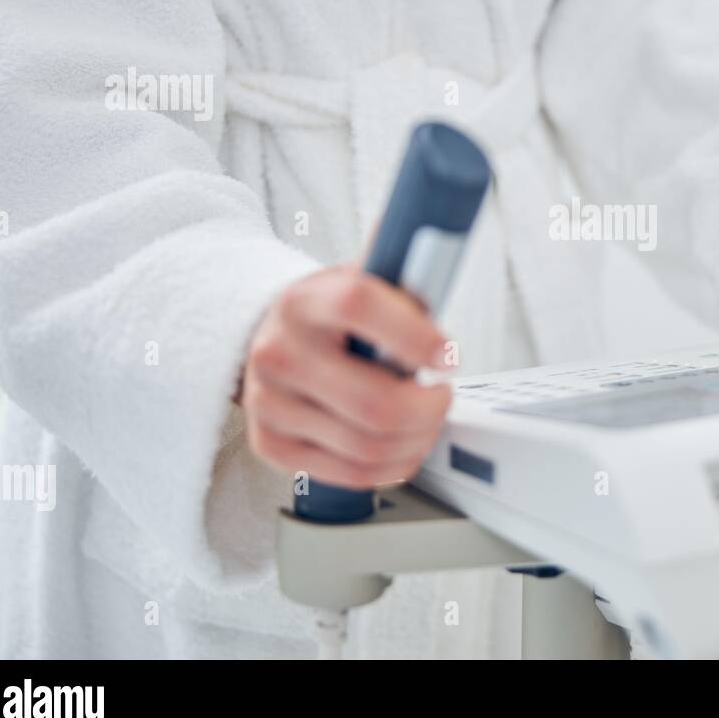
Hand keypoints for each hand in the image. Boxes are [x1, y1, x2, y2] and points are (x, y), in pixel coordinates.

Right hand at [239, 265, 452, 488]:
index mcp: (304, 301)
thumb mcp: (361, 280)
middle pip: (374, 403)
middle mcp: (278, 352)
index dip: (416, 335)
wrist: (270, 341)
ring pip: (368, 446)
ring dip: (417, 440)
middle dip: (429, 409)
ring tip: (427, 420)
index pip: (359, 306)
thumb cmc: (328, 315)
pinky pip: (350, 474)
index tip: (449, 354)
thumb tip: (442, 243)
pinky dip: (392, 466)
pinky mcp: (269, 444)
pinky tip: (402, 445)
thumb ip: (401, 272)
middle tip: (442, 396)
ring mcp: (269, 403)